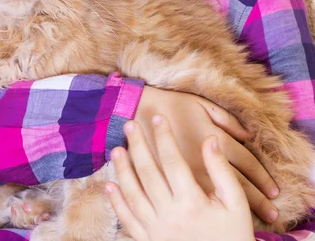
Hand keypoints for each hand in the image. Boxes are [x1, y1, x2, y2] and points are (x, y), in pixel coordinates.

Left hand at [106, 116, 255, 240]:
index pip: (172, 161)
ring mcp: (156, 230)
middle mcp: (170, 215)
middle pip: (148, 173)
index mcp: (192, 202)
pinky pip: (128, 220)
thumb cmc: (233, 234)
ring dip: (122, 170)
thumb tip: (210, 139)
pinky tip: (109, 185)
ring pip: (133, 194)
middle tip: (129, 123)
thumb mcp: (235, 202)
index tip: (158, 117)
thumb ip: (221, 170)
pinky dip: (117, 203)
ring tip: (116, 148)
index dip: (164, 137)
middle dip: (138, 145)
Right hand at [134, 87, 278, 223]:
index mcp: (214, 139)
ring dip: (238, 209)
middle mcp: (204, 161)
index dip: (262, 179)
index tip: (275, 193)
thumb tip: (247, 135)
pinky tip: (217, 216)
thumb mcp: (203, 105)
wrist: (141, 109)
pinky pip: (198, 196)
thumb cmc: (174, 105)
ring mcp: (187, 175)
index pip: (247, 163)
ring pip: (218, 197)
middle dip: (257, 200)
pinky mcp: (171, 181)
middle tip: (272, 215)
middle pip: (237, 185)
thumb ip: (227, 120)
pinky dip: (211, 207)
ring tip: (254, 221)